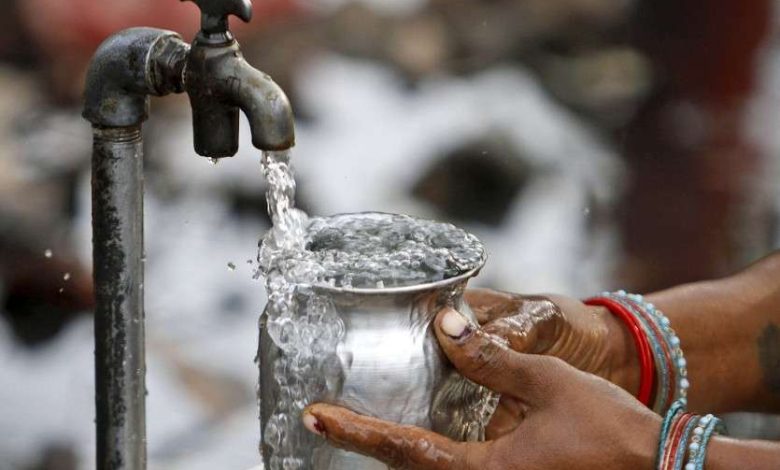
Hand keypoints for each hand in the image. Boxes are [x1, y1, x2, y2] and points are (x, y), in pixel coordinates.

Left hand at [302, 308, 659, 469]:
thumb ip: (493, 358)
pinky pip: (457, 468)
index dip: (356, 430)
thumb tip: (445, 326)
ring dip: (396, 446)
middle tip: (327, 416)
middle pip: (407, 468)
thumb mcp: (549, 383)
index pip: (404, 448)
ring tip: (361, 417)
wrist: (658, 467)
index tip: (317, 414)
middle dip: (366, 442)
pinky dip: (430, 450)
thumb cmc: (610, 431)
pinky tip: (423, 424)